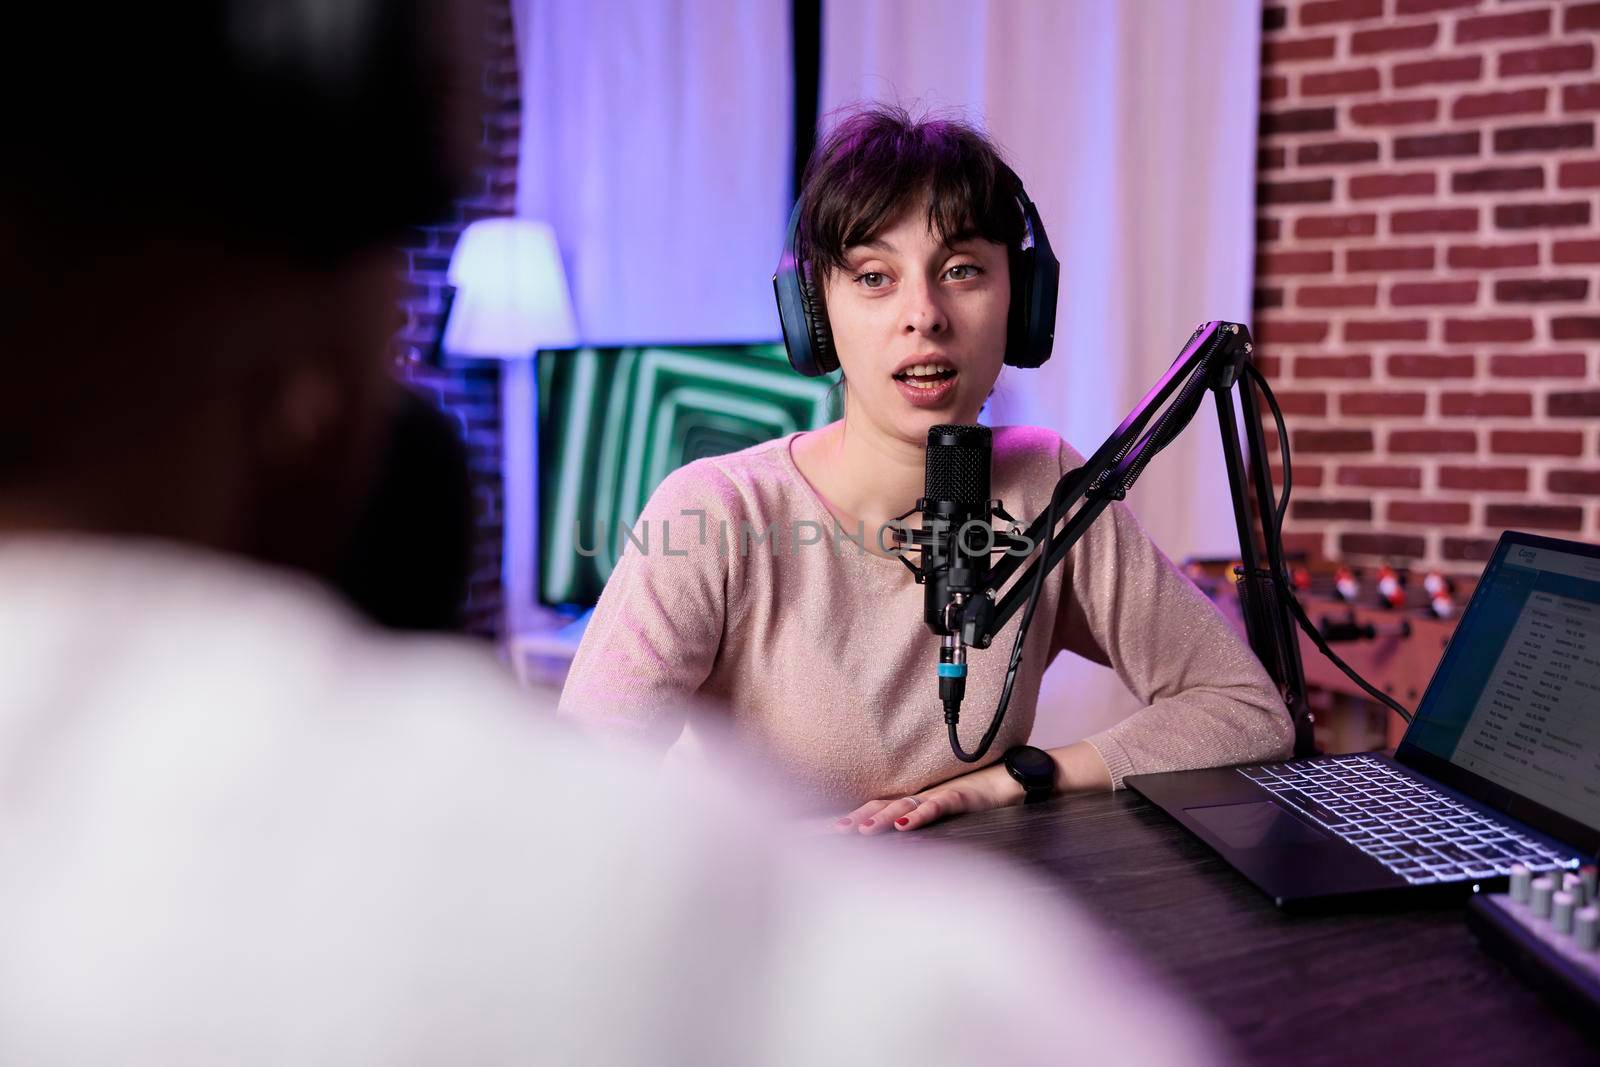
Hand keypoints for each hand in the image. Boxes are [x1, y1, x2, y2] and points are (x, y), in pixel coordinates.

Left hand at [832, 762, 1022, 834]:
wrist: (1014, 781)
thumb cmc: (983, 798)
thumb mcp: (949, 815)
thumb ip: (928, 823)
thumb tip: (904, 840)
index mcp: (919, 800)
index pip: (882, 806)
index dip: (858, 815)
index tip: (836, 829)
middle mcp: (925, 796)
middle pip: (885, 805)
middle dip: (859, 818)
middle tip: (837, 832)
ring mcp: (941, 795)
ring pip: (904, 805)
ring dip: (881, 818)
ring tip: (862, 830)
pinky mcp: (961, 797)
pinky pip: (936, 806)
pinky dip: (919, 815)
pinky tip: (904, 824)